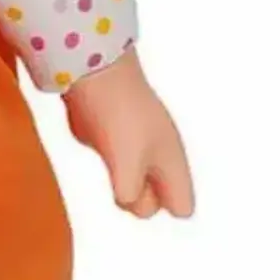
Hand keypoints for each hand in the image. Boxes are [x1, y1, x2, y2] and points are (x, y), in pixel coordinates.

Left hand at [62, 52, 194, 219]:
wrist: (96, 71)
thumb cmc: (119, 114)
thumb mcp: (127, 164)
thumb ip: (131, 195)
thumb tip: (127, 202)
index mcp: (174, 163)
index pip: (183, 208)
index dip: (162, 206)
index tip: (142, 184)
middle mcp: (162, 157)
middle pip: (155, 202)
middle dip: (137, 198)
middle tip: (122, 166)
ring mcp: (140, 146)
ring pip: (136, 185)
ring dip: (121, 182)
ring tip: (111, 149)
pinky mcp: (117, 138)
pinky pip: (119, 166)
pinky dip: (109, 163)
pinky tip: (102, 142)